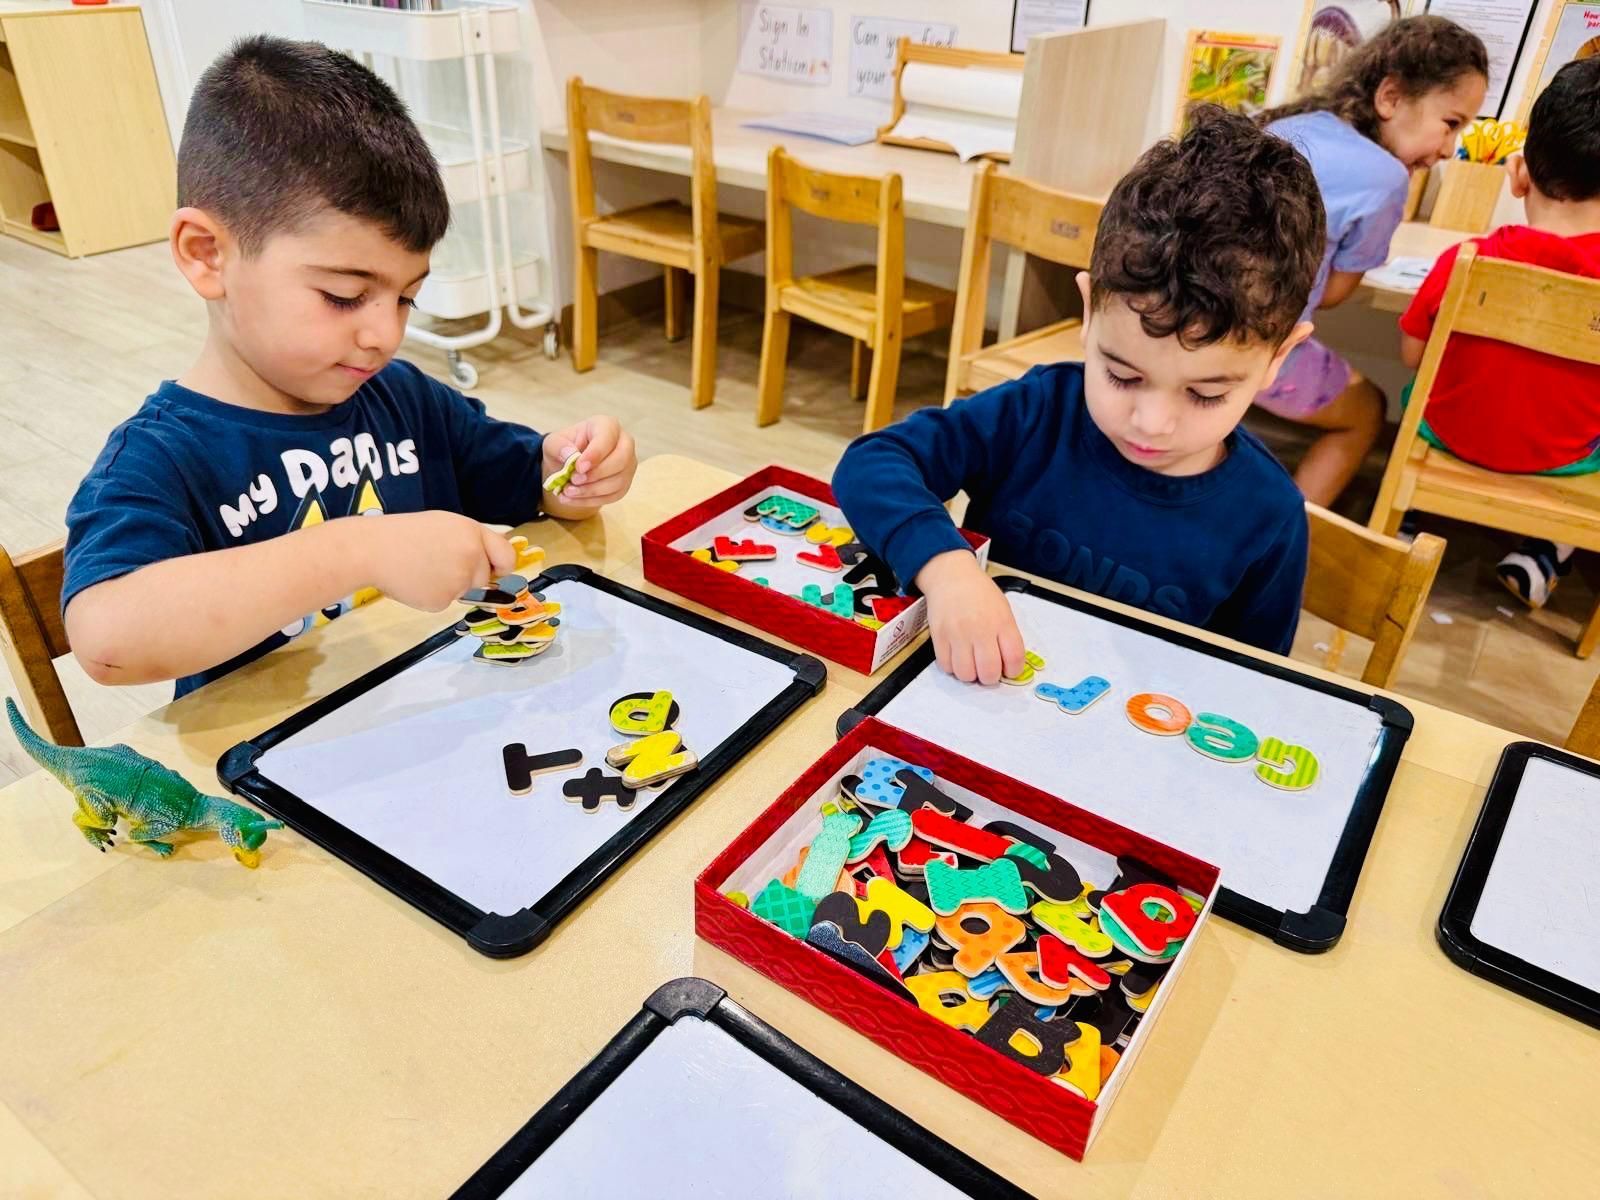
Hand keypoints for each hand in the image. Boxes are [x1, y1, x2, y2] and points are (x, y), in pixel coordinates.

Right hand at [364, 511, 517, 611]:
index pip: (507, 556)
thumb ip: (471, 541)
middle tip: (438, 563)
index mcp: (473, 533)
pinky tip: (415, 581)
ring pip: (464, 591)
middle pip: (485, 578)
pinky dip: (432, 596)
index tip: (497, 571)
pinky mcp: (443, 601)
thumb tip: (491, 563)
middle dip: (468, 575)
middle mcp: (472, 557)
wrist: (371, 550)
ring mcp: (459, 580)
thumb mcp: (445, 525)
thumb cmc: (405, 534)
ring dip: (450, 586)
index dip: (503, 566)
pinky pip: (445, 602)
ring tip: (422, 569)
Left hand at [542, 416, 635, 514]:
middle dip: (596, 474)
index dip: (595, 454)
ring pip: (618, 481)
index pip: (607, 437)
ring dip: (591, 490)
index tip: (579, 467)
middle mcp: (624, 443)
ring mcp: (628, 465)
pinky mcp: (624, 484)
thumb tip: (570, 456)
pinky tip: (573, 499)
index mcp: (607, 426)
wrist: (570, 465)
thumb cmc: (566, 448)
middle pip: (621, 460)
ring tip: (568, 491)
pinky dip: (591, 500)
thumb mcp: (553, 443)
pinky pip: (613, 496)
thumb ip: (558, 446)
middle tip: (574, 480)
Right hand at [916, 550, 1025, 685]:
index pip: (1014, 659)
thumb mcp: (1003, 610)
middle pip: (989, 672)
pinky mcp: (939, 636)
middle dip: (990, 677)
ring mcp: (958, 634)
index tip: (1008, 670)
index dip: (1013, 671)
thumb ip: (1008, 636)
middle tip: (988, 670)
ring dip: (970, 675)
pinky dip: (952, 667)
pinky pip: (946, 666)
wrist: (951, 576)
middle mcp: (980, 629)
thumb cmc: (978, 592)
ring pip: (966, 674)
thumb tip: (1009, 664)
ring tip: (971, 664)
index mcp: (1002, 622)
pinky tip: (957, 657)